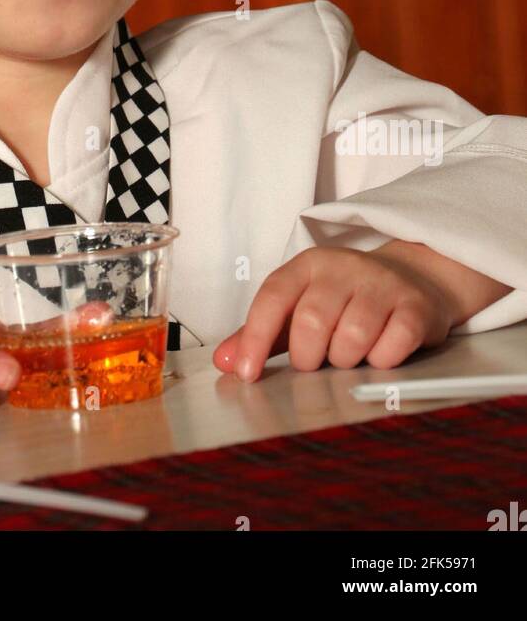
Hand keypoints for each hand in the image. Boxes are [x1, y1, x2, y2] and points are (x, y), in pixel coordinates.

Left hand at [213, 246, 456, 382]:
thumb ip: (261, 334)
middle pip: (312, 322)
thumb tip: (224, 361)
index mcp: (307, 265)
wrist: (411, 277)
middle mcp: (343, 268)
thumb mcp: (299, 305)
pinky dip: (381, 360)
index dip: (255, 338)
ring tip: (348, 355)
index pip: (272, 297)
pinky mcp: (414, 306)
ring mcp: (381, 284)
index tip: (248, 374)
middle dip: (307, 356)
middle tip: (314, 363)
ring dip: (346, 360)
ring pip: (352, 338)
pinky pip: (392, 346)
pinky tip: (380, 352)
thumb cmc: (344, 299)